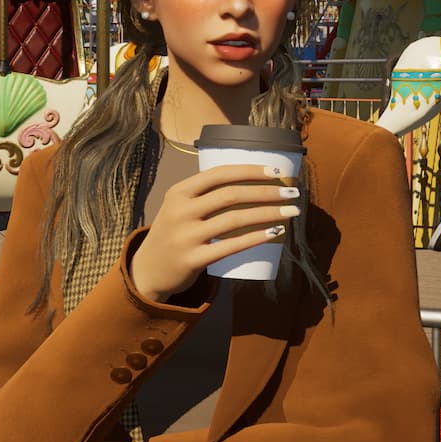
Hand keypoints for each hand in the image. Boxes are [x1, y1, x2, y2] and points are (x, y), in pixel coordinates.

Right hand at [129, 164, 300, 302]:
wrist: (147, 270)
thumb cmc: (173, 233)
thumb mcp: (178, 207)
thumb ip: (204, 194)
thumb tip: (251, 180)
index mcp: (179, 191)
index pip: (219, 174)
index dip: (250, 171)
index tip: (276, 173)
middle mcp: (181, 210)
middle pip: (232, 195)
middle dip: (267, 191)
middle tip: (292, 192)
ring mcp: (186, 236)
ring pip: (236, 219)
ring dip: (269, 213)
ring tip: (291, 212)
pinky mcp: (193, 259)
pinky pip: (231, 246)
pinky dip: (256, 237)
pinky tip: (275, 232)